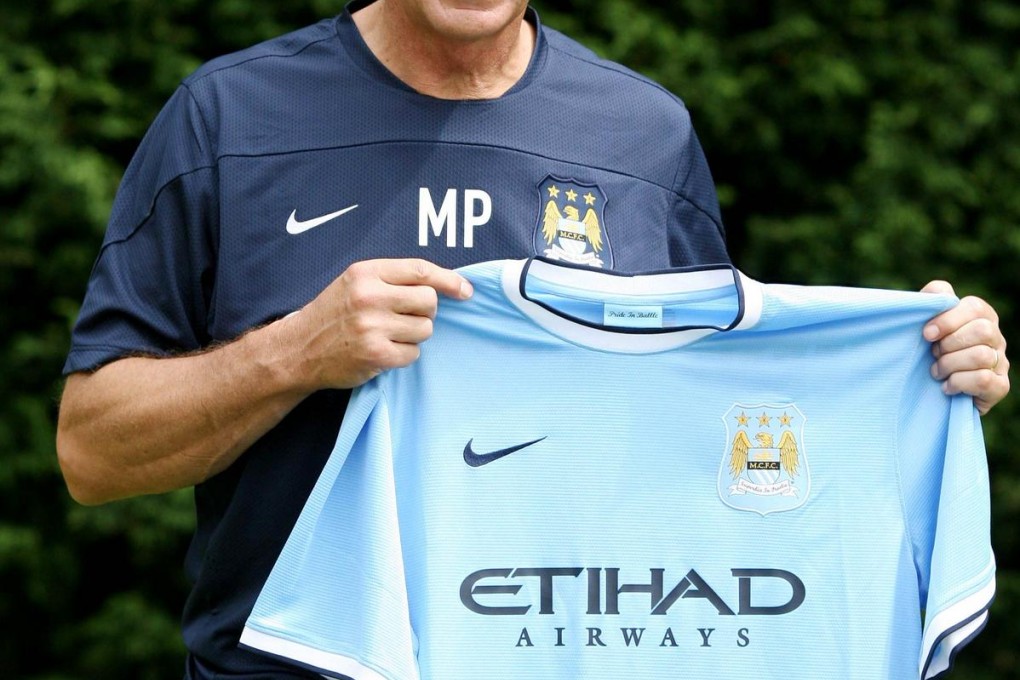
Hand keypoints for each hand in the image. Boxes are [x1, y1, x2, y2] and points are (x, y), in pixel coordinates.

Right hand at [278, 258, 472, 389]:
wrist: (299, 349)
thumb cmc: (335, 314)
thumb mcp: (356, 283)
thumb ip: (393, 279)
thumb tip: (447, 285)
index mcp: (366, 273)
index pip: (420, 270)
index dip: (449, 280)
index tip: (465, 290)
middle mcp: (370, 296)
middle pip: (429, 300)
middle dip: (424, 312)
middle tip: (403, 317)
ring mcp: (373, 326)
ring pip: (425, 329)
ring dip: (413, 335)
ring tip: (388, 335)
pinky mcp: (376, 353)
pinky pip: (413, 353)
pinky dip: (404, 355)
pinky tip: (383, 351)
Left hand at [922, 280, 1009, 414]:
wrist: (933, 392)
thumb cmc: (930, 351)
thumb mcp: (926, 323)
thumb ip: (932, 301)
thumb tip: (937, 293)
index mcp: (981, 317)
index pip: (975, 307)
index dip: (948, 319)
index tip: (926, 334)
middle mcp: (996, 337)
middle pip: (982, 330)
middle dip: (949, 344)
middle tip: (933, 354)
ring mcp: (1001, 362)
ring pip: (982, 356)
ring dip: (950, 364)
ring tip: (936, 371)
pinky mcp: (1000, 386)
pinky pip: (983, 379)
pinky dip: (958, 383)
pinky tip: (946, 386)